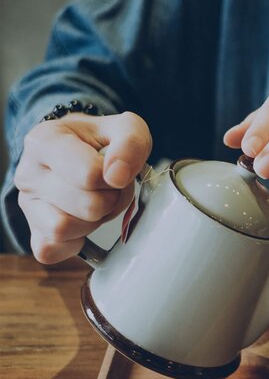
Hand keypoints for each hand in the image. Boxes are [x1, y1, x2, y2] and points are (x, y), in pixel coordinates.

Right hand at [14, 111, 151, 263]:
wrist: (82, 151)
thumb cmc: (102, 142)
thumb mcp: (125, 128)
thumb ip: (130, 143)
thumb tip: (117, 176)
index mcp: (44, 140)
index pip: (89, 174)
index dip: (116, 178)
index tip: (117, 170)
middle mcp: (28, 173)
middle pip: (86, 206)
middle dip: (111, 200)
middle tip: (112, 189)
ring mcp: (27, 204)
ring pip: (64, 229)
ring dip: (94, 222)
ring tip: (99, 203)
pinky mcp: (33, 231)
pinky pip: (51, 250)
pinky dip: (75, 242)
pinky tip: (84, 222)